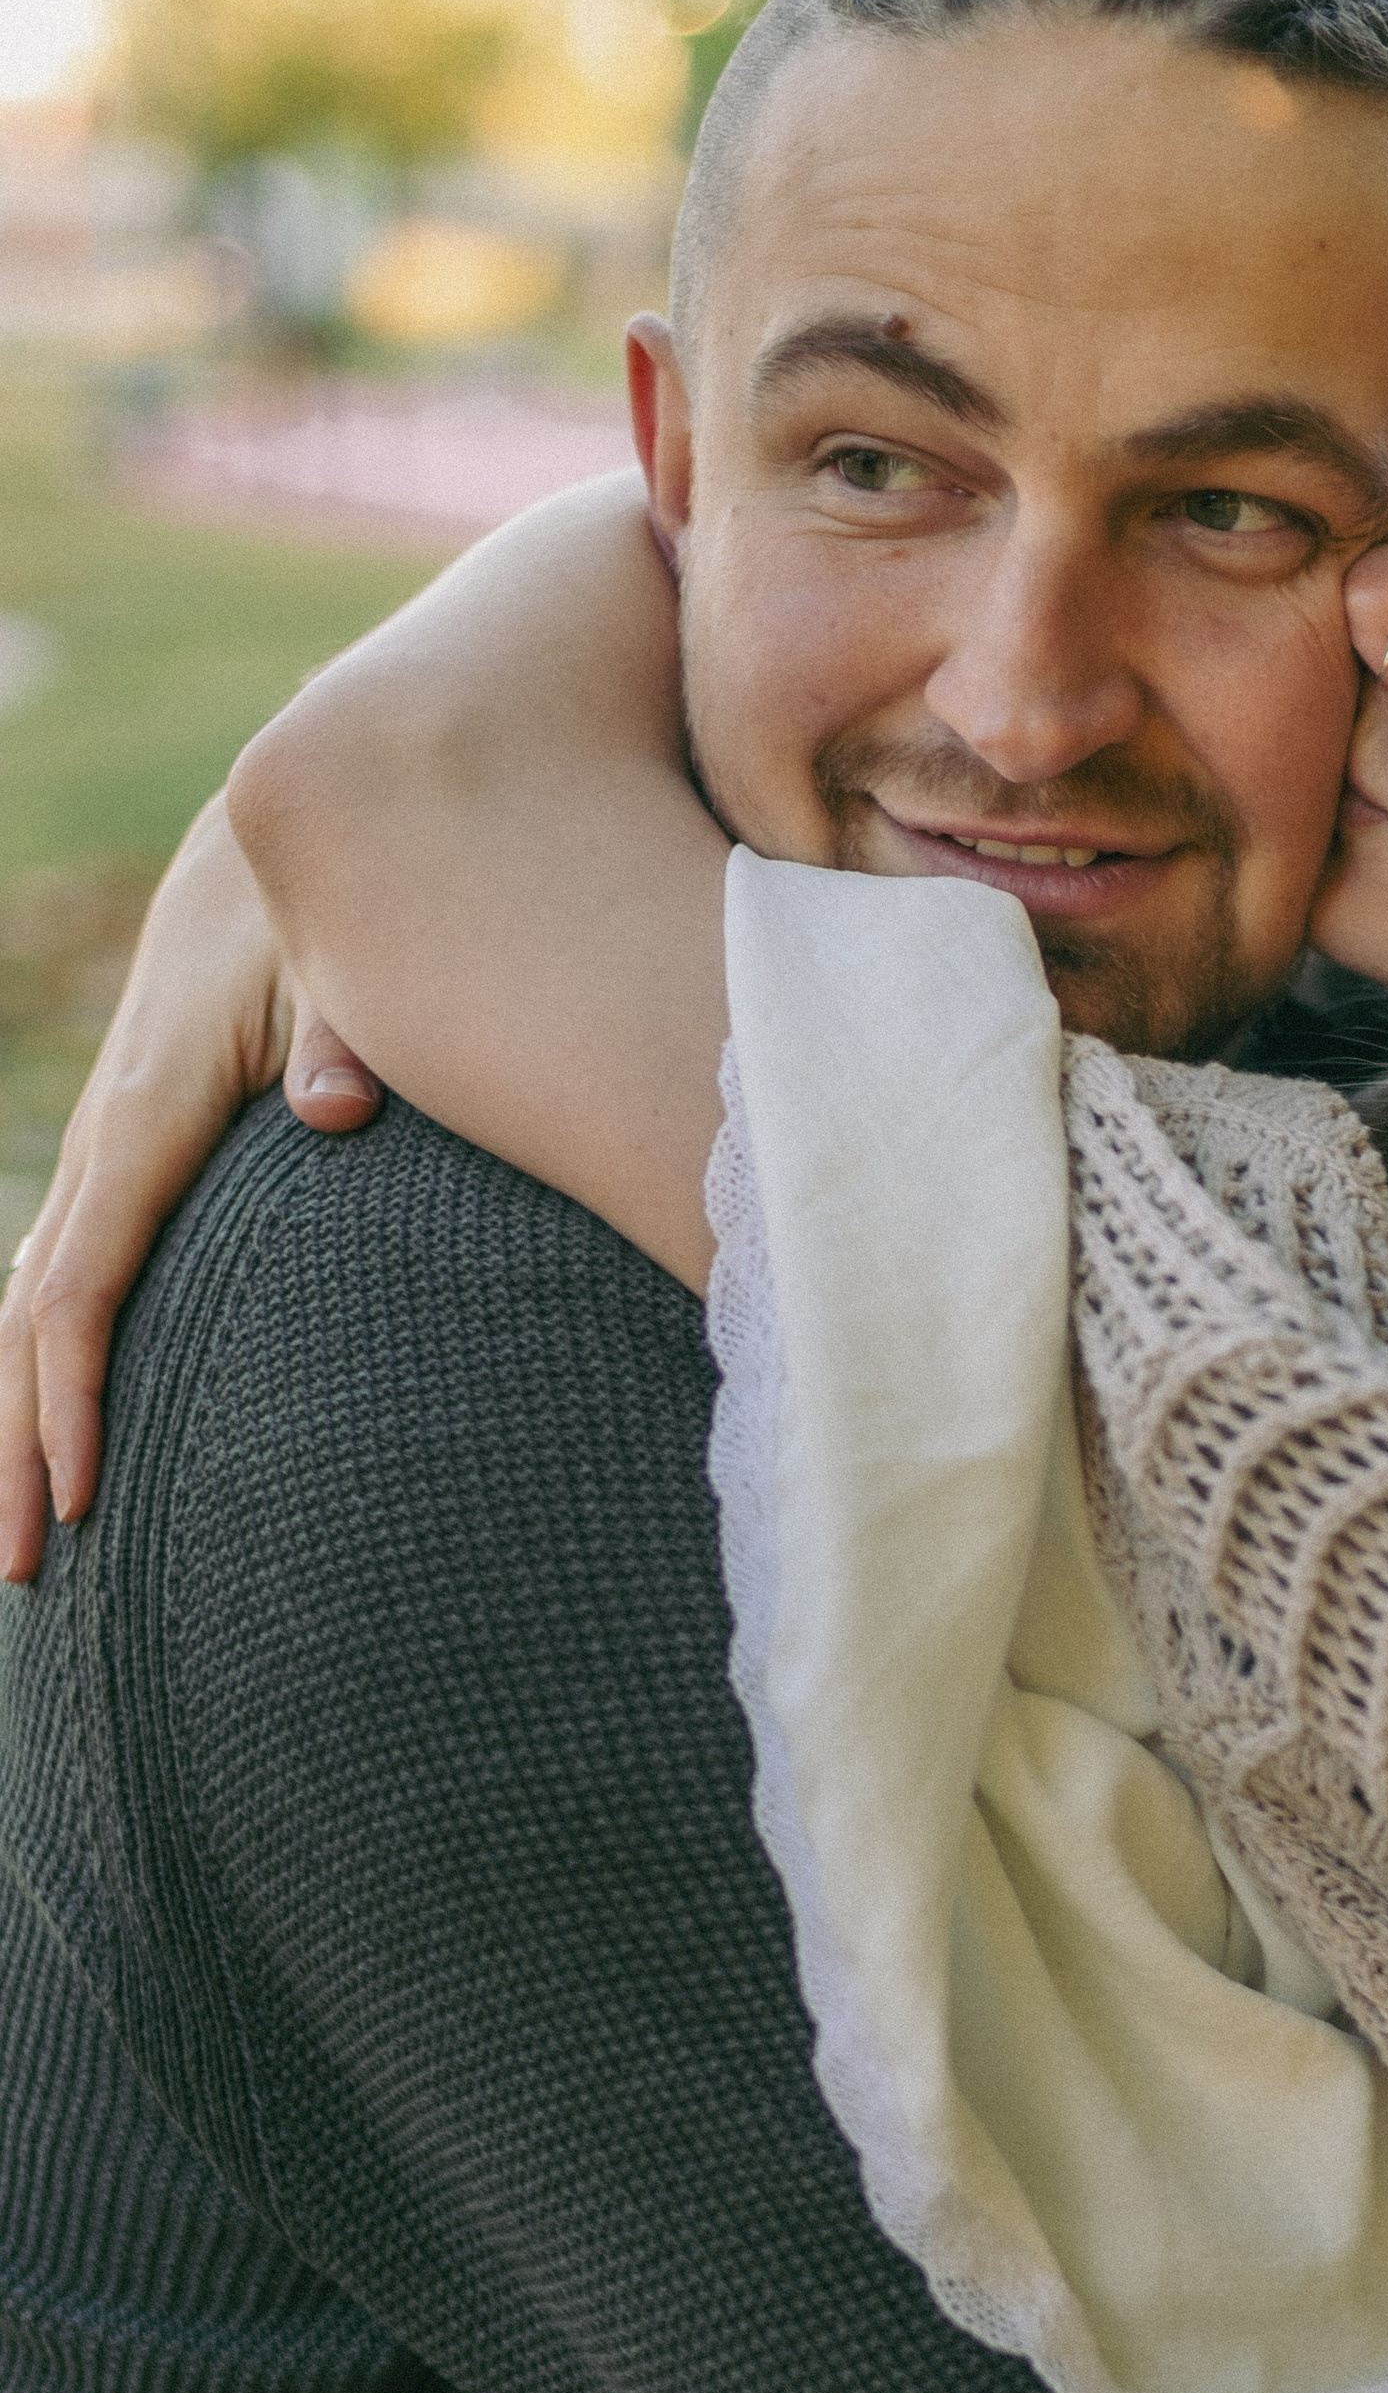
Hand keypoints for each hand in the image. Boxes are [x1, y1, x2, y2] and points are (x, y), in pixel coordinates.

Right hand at [0, 797, 379, 1581]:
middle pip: (31, 1314)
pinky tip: (61, 1421)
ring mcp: (124, 1141)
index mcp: (153, 1105)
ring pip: (37, 1295)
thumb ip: (349, 1033)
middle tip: (19, 1568)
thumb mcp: (349, 955)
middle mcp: (119, 1132)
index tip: (73, 1499)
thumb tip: (336, 1107)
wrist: (307, 824)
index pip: (83, 1279)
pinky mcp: (150, 1141)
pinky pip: (77, 1263)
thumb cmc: (338, 901)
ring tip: (20, 1531)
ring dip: (18, 1412)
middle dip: (14, 1444)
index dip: (68, 1397)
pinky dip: (53, 1350)